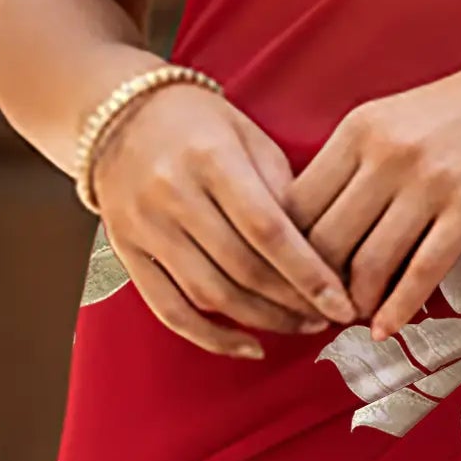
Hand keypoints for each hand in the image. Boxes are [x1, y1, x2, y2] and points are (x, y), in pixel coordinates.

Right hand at [95, 82, 356, 360]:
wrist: (118, 114)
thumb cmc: (198, 123)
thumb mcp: (249, 137)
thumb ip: (284, 190)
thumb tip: (324, 255)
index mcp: (211, 157)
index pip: (269, 230)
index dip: (309, 274)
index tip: (342, 303)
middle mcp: (172, 193)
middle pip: (242, 268)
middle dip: (293, 302)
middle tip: (329, 317)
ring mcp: (144, 226)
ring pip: (210, 294)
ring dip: (262, 320)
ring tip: (300, 326)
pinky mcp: (127, 251)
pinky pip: (169, 309)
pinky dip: (210, 337)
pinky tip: (247, 346)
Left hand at [285, 17, 460, 338]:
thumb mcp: (399, 117)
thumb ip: (357, 163)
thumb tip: (315, 224)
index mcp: (359, 127)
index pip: (296, 203)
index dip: (283, 252)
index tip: (286, 279)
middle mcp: (386, 153)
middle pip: (324, 240)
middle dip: (312, 287)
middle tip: (313, 312)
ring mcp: (430, 181)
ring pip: (368, 263)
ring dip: (353, 304)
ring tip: (350, 321)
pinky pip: (422, 272)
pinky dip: (399, 309)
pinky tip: (388, 328)